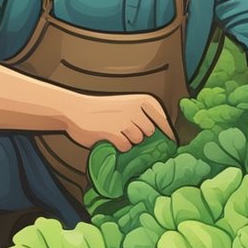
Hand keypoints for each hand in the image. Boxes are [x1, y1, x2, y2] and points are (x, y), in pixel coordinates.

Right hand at [61, 92, 176, 151]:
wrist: (76, 109)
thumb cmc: (104, 110)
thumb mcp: (127, 105)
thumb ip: (144, 117)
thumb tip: (162, 139)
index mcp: (142, 100)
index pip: (164, 121)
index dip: (168, 135)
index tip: (171, 145)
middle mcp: (136, 109)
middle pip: (150, 133)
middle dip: (140, 136)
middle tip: (126, 131)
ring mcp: (125, 121)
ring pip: (137, 141)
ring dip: (128, 140)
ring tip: (115, 131)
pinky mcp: (114, 133)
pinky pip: (125, 147)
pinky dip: (118, 146)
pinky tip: (109, 137)